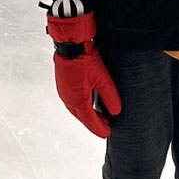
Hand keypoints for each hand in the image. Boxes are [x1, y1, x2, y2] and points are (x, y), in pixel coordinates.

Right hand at [46, 11, 121, 136]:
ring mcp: (64, 93)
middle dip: (95, 123)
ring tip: (100, 117)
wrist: (70, 44)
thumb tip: (116, 112)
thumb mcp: (103, 79)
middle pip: (83, 117)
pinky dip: (82, 106)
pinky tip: (88, 103)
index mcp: (78, 101)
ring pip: (77, 110)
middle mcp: (69, 100)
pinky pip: (73, 102)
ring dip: (88, 114)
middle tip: (106, 127)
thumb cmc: (85, 59)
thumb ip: (110, 97)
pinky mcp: (63, 86)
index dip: (100, 129)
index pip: (90, 121)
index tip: (107, 134)